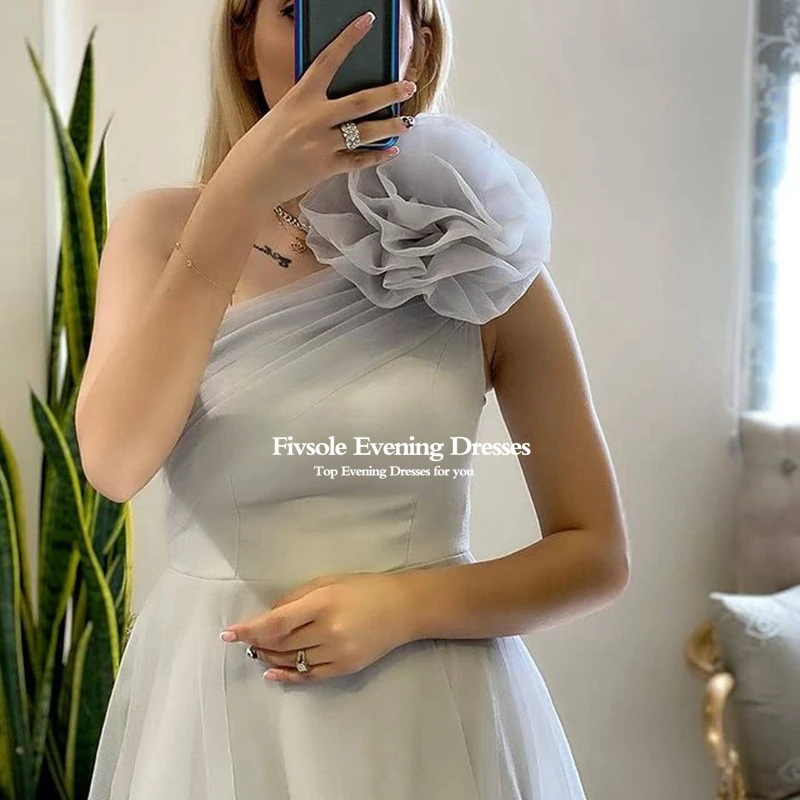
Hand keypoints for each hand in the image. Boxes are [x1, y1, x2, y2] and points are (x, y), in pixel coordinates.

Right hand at [217, 10, 416, 211]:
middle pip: (361, 101)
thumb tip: (334, 105)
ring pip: (366, 132)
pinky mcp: (326, 168)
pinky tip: (391, 151)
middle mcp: (313, 119)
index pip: (327, 60)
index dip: (348, 38)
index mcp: (299, 98)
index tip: (365, 22)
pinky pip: (358, 160)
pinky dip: (377, 156)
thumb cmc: (261, 147)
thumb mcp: (280, 115)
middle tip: (408, 85)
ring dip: (390, 126)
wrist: (248, 181)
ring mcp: (322, 145)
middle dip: (389, 92)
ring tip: (407, 122)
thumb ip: (307, 107)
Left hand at [219, 571, 414, 682]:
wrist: (404, 608)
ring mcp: (338, 652)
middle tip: (243, 640)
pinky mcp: (346, 668)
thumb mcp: (328, 581)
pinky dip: (287, 676)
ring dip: (269, 658)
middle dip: (257, 643)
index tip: (229, 633)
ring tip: (257, 652)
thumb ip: (297, 598)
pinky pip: (309, 676)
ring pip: (291, 661)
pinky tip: (271, 673)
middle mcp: (329, 630)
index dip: (250, 630)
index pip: (277, 622)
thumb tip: (269, 616)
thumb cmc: (364, 587)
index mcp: (323, 602)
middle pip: (281, 644)